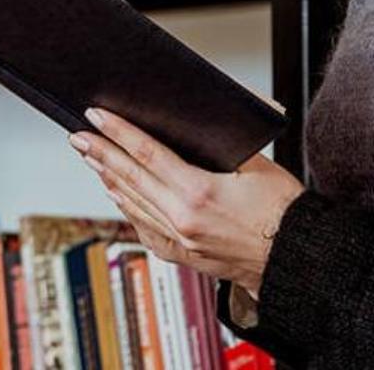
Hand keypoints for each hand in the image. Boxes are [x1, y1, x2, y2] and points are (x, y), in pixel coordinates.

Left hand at [69, 107, 304, 296]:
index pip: (147, 155)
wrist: (294, 257)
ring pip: (134, 204)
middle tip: (79, 135)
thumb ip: (223, 143)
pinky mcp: (184, 254)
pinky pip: (145, 228)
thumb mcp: (257, 164)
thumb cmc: (283, 210)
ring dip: (109, 178)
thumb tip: (198, 121)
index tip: (97, 117)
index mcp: (200, 193)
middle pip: (131, 179)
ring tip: (91, 158)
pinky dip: (128, 208)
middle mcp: (183, 220)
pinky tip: (118, 195)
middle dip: (102, 153)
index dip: (119, 133)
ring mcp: (181, 240)